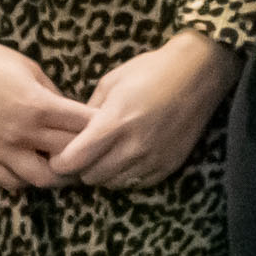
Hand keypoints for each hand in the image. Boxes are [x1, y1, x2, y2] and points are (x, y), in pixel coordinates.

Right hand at [0, 36, 89, 192]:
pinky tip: (32, 169)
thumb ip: (52, 95)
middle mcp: (22, 133)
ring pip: (43, 179)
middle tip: (94, 152)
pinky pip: (11, 182)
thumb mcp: (29, 68)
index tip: (109, 128)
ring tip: (64, 168)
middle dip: (87, 154)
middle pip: (70, 155)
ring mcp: (1, 150)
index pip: (84, 127)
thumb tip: (70, 114)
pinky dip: (26, 180)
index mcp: (38, 105)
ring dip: (59, 175)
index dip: (101, 128)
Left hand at [44, 35, 240, 191]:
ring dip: (103, 173)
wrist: (198, 74)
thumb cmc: (150, 71)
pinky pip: (136, 183)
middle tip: (81, 154)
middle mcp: (134, 146)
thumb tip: (73, 133)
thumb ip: (88, 112)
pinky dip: (125, 175)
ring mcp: (153, 158)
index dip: (60, 162)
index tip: (58, 155)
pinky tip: (126, 157)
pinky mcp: (168, 165)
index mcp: (115, 122)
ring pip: (113, 184)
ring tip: (104, 155)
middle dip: (80, 168)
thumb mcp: (111, 82)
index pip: (75, 160)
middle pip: (91, 177)